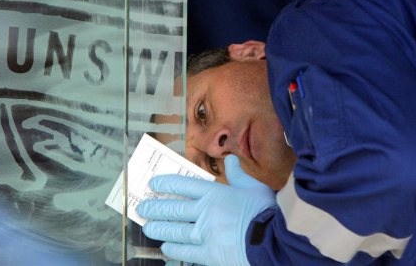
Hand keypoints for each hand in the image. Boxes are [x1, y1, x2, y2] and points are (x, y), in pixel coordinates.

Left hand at [137, 155, 275, 265]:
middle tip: (142, 208)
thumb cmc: (264, 213)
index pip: (182, 185)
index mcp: (214, 193)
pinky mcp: (208, 254)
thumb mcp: (254, 187)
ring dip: (158, 228)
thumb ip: (239, 175)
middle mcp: (204, 212)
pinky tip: (166, 247)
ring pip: (174, 230)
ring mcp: (204, 234)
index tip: (153, 184)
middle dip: (155, 208)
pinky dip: (173, 248)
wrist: (272, 242)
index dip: (165, 184)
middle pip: (173, 209)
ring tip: (147, 228)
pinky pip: (185, 251)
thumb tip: (232, 160)